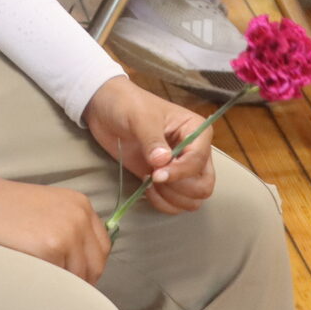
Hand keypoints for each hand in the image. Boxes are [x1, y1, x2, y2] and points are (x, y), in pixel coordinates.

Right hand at [0, 176, 109, 282]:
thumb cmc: (7, 208)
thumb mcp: (49, 208)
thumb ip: (70, 228)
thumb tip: (83, 265)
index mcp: (81, 205)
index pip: (102, 248)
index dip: (90, 266)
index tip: (76, 277)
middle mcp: (80, 217)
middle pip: (95, 265)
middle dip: (81, 281)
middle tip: (61, 287)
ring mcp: (68, 232)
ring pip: (78, 276)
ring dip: (63, 284)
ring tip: (42, 281)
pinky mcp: (51, 248)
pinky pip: (59, 278)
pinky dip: (48, 283)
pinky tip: (33, 277)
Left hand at [83, 77, 217, 216]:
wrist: (107, 110)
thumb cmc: (127, 105)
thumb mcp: (140, 117)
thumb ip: (152, 139)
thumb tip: (163, 162)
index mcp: (196, 130)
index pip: (199, 160)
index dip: (180, 172)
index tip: (156, 174)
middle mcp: (195, 152)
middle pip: (203, 186)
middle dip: (179, 188)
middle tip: (154, 177)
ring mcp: (182, 168)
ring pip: (193, 199)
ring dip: (171, 198)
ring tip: (149, 181)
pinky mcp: (167, 180)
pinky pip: (176, 204)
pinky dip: (164, 203)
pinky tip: (147, 188)